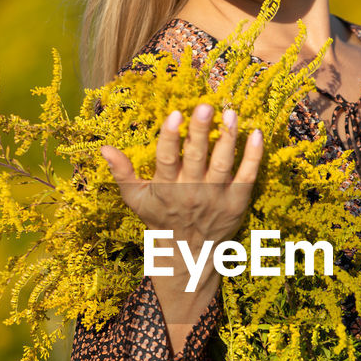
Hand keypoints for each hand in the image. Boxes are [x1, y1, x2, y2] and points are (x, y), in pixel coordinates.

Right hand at [101, 103, 262, 257]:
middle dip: (200, 131)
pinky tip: (256, 134)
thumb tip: (104, 148)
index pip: (167, 159)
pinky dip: (253, 157)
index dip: (170, 137)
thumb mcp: (136, 199)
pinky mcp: (237, 202)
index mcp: (166, 188)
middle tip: (205, 106)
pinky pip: (248, 177)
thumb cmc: (160, 220)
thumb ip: (122, 173)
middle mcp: (192, 192)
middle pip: (196, 157)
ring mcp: (216, 197)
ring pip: (223, 164)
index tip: (175, 114)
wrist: (189, 255)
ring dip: (227, 138)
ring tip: (230, 113)